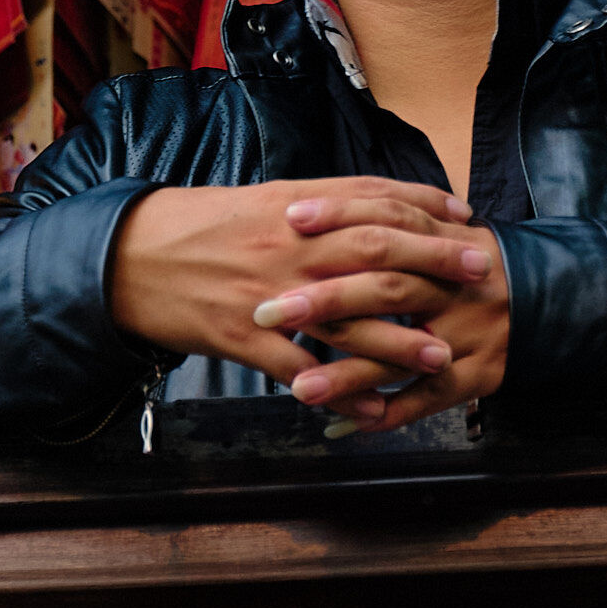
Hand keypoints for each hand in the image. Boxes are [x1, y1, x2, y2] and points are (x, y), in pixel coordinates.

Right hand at [108, 178, 492, 420]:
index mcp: (289, 206)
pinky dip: (337, 392)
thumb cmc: (192, 227)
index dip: (421, 205)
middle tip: (480, 273)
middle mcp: (284, 246)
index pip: (368, 198)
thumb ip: (308, 207)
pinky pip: (299, 370)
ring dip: (397, 338)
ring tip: (440, 354)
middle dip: (432, 261)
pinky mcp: (241, 337)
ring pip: (344, 316)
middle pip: (372, 250)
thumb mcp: (253, 203)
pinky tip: (370, 409)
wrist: (126, 257)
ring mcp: (265, 294)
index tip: (462, 216)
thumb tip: (361, 207)